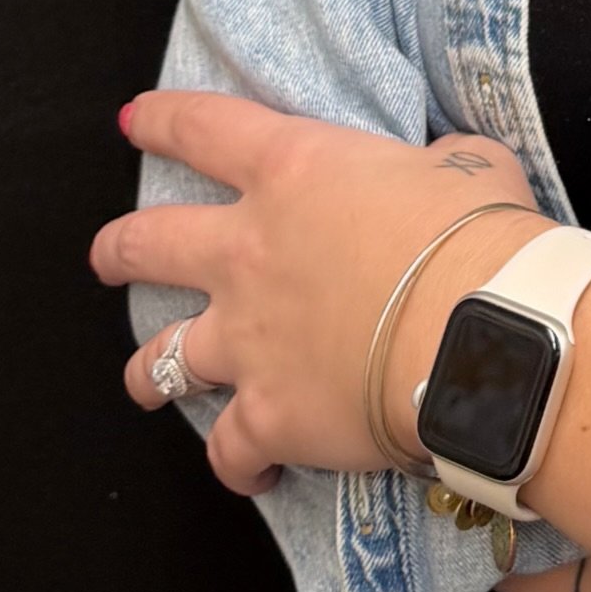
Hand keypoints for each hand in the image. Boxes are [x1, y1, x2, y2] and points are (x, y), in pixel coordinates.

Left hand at [92, 91, 545, 495]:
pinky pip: (228, 451)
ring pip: (160, 361)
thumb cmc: (480, 237)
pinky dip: (237, 463)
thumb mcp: (469, 167)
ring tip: (147, 379)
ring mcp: (246, 340)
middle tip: (109, 256)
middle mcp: (247, 254)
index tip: (137, 120)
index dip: (164, 120)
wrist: (481, 334)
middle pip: (146, 245)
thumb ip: (441, 164)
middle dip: (118, 250)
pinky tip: (252, 471)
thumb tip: (448, 169)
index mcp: (293, 173)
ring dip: (148, 371)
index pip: (203, 129)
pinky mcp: (267, 415)